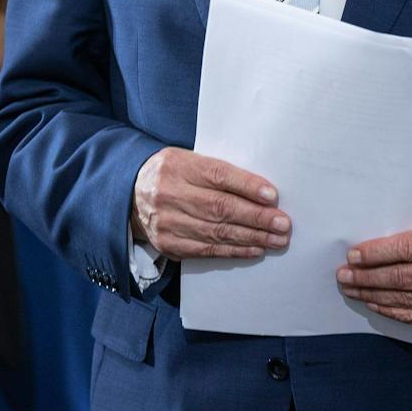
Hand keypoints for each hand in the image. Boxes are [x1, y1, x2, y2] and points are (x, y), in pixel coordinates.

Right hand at [129, 147, 289, 260]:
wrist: (128, 194)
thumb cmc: (169, 174)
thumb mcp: (186, 160)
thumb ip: (216, 172)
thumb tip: (260, 191)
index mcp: (178, 166)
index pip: (217, 175)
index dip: (246, 186)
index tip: (272, 195)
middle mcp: (171, 194)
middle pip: (220, 207)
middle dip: (256, 217)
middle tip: (283, 223)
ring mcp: (168, 222)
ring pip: (217, 232)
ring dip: (252, 237)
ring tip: (276, 239)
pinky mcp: (169, 244)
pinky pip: (207, 249)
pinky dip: (234, 250)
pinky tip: (255, 249)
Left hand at [337, 223, 411, 329]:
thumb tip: (371, 251)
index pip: (405, 249)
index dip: (375, 254)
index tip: (352, 256)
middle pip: (401, 277)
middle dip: (367, 277)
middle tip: (344, 276)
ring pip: (405, 299)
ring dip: (373, 296)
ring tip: (353, 290)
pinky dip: (392, 311)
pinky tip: (375, 304)